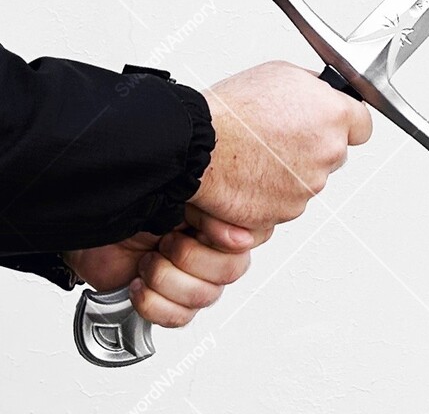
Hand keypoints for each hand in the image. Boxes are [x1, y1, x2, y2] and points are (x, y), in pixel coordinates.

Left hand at [64, 206, 257, 327]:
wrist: (91, 234)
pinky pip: (181, 318)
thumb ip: (213, 210)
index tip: (198, 227)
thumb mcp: (177, 197)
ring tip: (147, 263)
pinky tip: (139, 285)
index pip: (250, 237)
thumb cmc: (132, 208)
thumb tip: (241, 236)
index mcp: (219, 220)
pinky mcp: (170, 303)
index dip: (225, 237)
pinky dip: (154, 303)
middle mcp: (212, 250)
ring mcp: (192, 278)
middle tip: (165, 243)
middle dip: (190, 258)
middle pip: (230, 271)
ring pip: (205, 297)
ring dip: (166, 280)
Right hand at [192, 61, 372, 233]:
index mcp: (335, 116)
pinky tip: (251, 175)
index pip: (363, 126)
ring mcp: (308, 186)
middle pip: (334, 154)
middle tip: (283, 138)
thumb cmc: (234, 109)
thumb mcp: (283, 74)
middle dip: (314, 148)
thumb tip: (323, 93)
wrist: (197, 145)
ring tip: (260, 154)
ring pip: (309, 180)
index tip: (333, 125)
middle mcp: (328, 153)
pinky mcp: (284, 212)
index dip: (345, 124)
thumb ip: (315, 89)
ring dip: (291, 171)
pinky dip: (272, 193)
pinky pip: (286, 202)